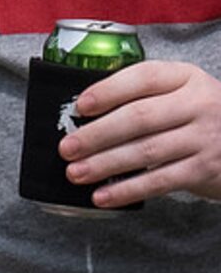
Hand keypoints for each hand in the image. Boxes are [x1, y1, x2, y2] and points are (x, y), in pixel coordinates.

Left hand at [61, 61, 220, 206]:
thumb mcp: (178, 92)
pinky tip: (104, 195)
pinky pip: (161, 181)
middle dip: (97, 134)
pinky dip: (128, 190)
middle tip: (67, 148)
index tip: (80, 106)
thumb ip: (142, 95)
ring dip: (106, 164)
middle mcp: (198, 104)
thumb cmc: (196, 114)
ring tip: (76, 172)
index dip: (108, 91)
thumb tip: (84, 113)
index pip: (143, 78)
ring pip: (147, 151)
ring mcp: (204, 138)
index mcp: (185, 77)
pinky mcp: (205, 170)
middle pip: (140, 117)